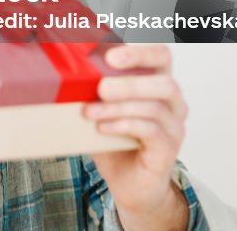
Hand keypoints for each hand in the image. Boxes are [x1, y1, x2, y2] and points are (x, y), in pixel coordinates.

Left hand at [83, 44, 189, 229]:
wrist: (129, 185)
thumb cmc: (115, 142)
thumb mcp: (100, 110)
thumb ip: (92, 89)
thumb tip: (62, 71)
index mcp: (158, 85)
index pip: (162, 56)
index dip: (141, 52)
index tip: (111, 56)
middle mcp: (173, 104)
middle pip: (164, 82)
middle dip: (129, 82)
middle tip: (100, 87)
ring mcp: (174, 128)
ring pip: (155, 107)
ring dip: (118, 107)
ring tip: (90, 112)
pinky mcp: (169, 150)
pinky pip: (151, 131)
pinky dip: (123, 126)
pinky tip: (102, 128)